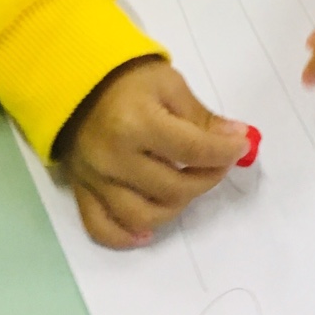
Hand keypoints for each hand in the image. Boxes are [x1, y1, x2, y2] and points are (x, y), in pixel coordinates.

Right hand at [55, 57, 252, 248]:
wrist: (74, 82)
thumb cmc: (127, 77)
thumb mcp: (169, 85)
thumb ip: (201, 117)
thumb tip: (236, 138)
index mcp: (137, 124)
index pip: (192, 151)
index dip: (223, 152)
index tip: (241, 146)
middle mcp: (114, 158)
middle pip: (172, 188)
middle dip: (207, 178)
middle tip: (219, 163)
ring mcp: (95, 179)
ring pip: (143, 215)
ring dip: (176, 207)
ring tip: (189, 186)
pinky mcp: (80, 190)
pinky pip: (101, 227)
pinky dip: (125, 236)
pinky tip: (147, 231)